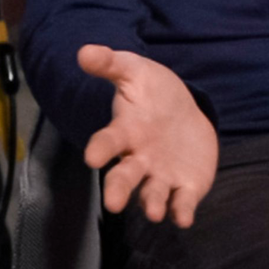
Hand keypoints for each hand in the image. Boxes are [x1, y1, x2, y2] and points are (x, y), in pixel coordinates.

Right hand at [78, 45, 218, 226]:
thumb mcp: (135, 71)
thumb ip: (111, 64)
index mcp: (125, 132)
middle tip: (114, 203)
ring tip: (155, 212)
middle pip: (124, 177)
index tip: (93, 157)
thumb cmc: (151, 93)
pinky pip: (181, 201)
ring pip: (151, 194)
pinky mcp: (184, 185)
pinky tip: (184, 217)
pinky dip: (182, 211)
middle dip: (119, 189)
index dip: (100, 149)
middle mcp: (138, 159)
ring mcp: (160, 174)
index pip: (107, 142)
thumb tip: (84, 51)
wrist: (182, 111)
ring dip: (152, 203)